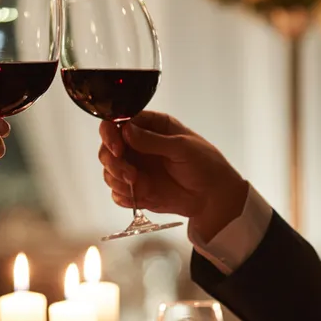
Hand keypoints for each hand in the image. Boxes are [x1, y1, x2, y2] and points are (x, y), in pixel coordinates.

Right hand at [99, 111, 247, 240]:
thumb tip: (125, 130)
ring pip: (109, 171)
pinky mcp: (136, 189)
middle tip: (130, 174)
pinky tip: (141, 196)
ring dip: (117, 180)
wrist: (213, 197)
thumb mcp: (182, 148)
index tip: (117, 148)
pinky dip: (123, 195)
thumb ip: (153, 140)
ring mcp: (136, 167)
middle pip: (107, 148)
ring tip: (140, 186)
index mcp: (150, 127)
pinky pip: (116, 192)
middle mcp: (138, 145)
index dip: (111, 134)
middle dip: (113, 162)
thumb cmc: (205, 165)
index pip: (118, 122)